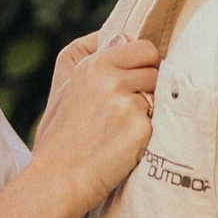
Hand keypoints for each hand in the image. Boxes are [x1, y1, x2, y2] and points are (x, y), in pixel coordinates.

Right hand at [28, 32, 160, 212]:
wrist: (58, 180)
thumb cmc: (59, 139)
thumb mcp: (63, 90)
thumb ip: (89, 59)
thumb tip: (122, 37)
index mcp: (90, 65)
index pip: (142, 47)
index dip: (143, 65)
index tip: (133, 82)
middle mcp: (108, 78)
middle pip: (155, 67)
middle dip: (149, 85)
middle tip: (128, 110)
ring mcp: (126, 102)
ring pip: (159, 94)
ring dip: (150, 109)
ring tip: (123, 130)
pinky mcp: (140, 127)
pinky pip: (160, 121)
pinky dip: (149, 134)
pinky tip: (127, 145)